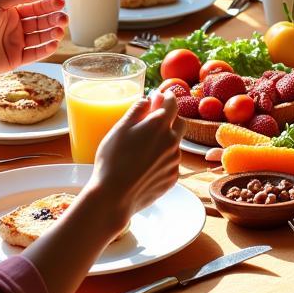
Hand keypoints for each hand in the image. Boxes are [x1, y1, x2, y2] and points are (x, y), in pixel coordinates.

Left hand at [0, 0, 66, 79]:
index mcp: (12, 11)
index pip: (36, 6)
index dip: (49, 4)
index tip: (61, 2)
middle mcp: (16, 26)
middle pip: (41, 21)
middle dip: (54, 19)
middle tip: (64, 18)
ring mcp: (17, 43)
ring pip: (41, 37)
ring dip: (52, 33)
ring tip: (60, 30)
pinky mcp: (16, 59)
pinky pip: (35, 54)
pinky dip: (46, 49)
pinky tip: (54, 43)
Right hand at [88, 92, 182, 219]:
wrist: (114, 196)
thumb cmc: (113, 159)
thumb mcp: (120, 128)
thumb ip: (138, 110)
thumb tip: (150, 99)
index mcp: (159, 125)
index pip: (172, 103)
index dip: (167, 97)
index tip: (162, 96)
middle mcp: (172, 141)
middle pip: (180, 123)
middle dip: (170, 118)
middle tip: (155, 120)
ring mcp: (174, 161)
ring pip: (175, 144)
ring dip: (165, 140)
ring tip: (144, 148)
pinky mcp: (173, 178)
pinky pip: (171, 163)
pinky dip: (163, 159)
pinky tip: (146, 165)